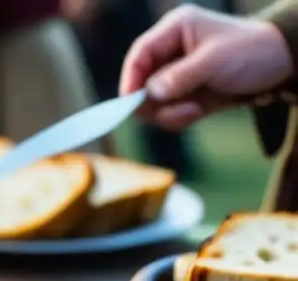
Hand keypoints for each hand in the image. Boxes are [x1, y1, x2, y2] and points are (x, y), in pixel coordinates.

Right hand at [121, 3, 294, 130]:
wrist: (282, 66)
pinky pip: (168, 114)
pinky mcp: (185, 95)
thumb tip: (149, 94)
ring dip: (171, 112)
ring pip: (153, 103)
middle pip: (141, 83)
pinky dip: (180, 118)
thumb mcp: (213, 61)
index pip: (140, 55)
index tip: (130, 103)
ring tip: (196, 109)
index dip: (131, 79)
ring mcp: (177, 76)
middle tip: (179, 109)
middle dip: (156, 102)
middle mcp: (171, 53)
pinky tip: (199, 111)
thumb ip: (178, 77)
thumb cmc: (251, 51)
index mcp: (175, 30)